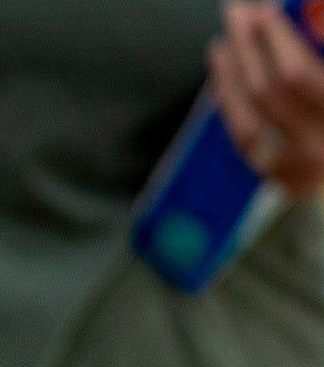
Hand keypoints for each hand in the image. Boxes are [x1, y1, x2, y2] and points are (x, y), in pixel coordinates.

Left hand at [214, 1, 323, 196]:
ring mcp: (298, 165)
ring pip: (249, 117)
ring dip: (231, 74)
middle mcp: (319, 142)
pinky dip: (231, 104)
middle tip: (236, 13)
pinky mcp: (282, 179)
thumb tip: (305, 20)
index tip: (264, 11)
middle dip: (250, 47)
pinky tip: (225, 76)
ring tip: (223, 42)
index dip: (277, 40)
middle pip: (269, 90)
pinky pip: (245, 138)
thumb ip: (320, 51)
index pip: (297, 74)